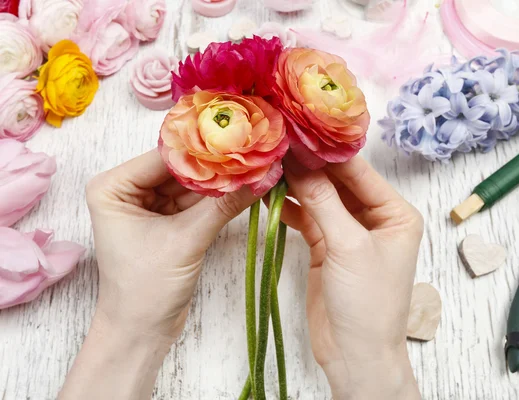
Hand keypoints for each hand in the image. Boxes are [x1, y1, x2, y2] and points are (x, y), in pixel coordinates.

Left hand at [60, 149, 256, 399]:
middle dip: (214, 166)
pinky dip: (218, 198)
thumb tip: (261, 176)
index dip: (201, 150)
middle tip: (251, 153)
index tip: (237, 139)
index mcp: (113, 187)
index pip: (164, 157)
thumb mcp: (187, 240)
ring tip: (254, 169)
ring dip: (220, 182)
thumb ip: (223, 206)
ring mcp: (148, 205)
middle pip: (179, 168)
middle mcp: (127, 190)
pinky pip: (195, 201)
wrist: (142, 331)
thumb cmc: (145, 289)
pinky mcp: (166, 221)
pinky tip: (244, 188)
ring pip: (190, 184)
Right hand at [280, 156, 422, 399]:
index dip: (328, 152)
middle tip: (277, 145)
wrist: (355, 355)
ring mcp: (349, 232)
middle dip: (309, 167)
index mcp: (395, 213)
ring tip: (268, 165)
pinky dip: (290, 208)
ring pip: (320, 198)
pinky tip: (269, 195)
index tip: (298, 131)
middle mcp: (374, 218)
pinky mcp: (327, 247)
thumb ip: (323, 202)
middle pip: (337, 182)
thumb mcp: (348, 247)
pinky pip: (308, 218)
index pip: (358, 172)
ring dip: (296, 186)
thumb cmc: (368, 303)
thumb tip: (299, 161)